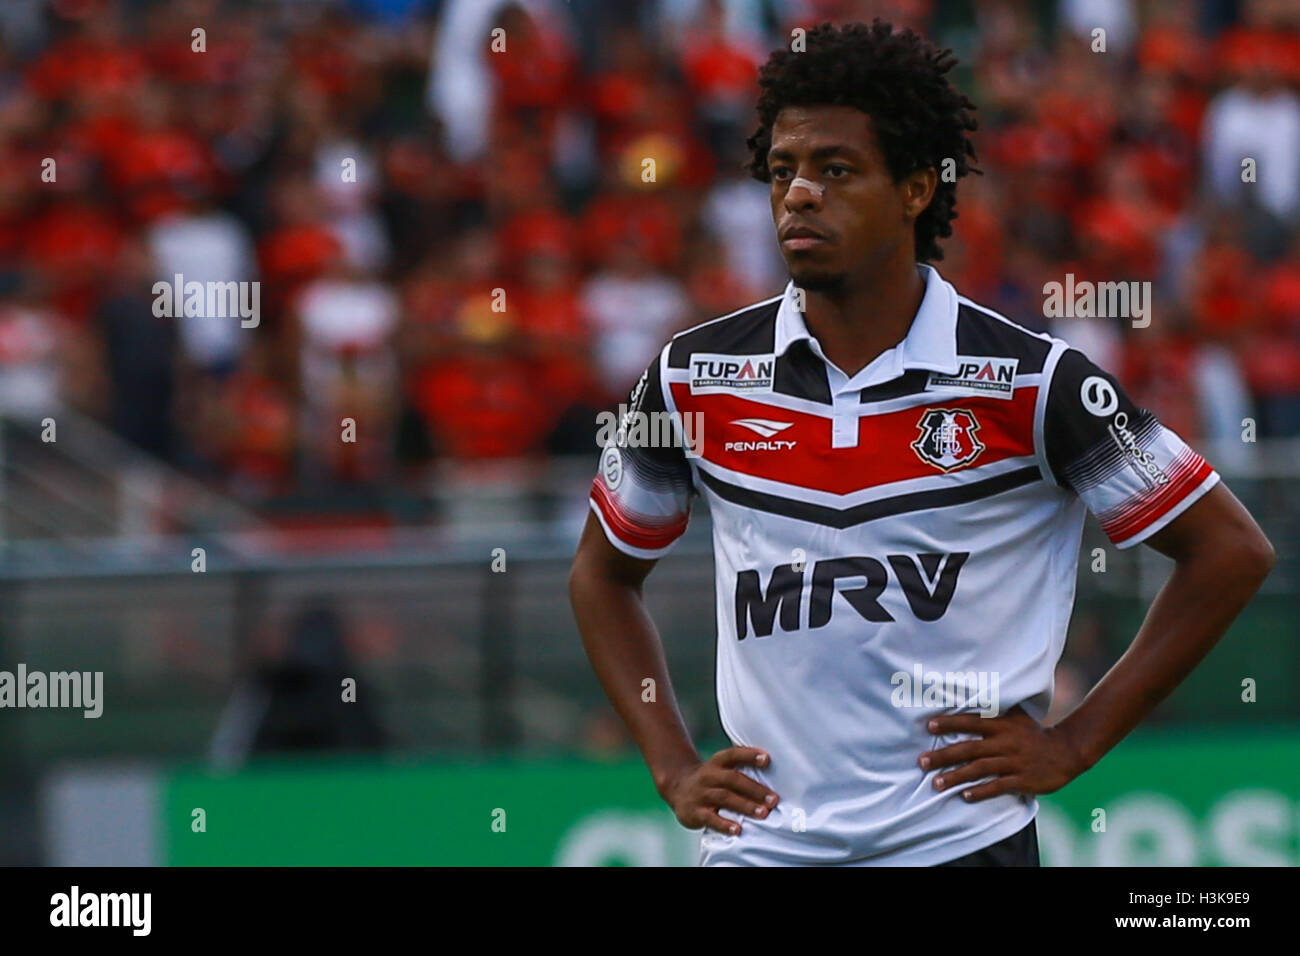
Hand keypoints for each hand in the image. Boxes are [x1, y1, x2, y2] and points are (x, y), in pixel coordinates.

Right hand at [658, 747, 779, 835]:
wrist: (677, 787)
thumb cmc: (711, 779)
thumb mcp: (721, 768)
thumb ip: (742, 768)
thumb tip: (776, 772)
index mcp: (717, 763)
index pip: (733, 755)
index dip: (749, 755)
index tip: (767, 759)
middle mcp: (708, 775)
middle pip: (733, 779)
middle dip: (754, 789)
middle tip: (773, 800)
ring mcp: (700, 794)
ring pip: (724, 797)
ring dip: (745, 806)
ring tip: (763, 814)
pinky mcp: (694, 812)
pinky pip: (710, 818)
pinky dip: (724, 824)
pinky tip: (738, 830)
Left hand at [918, 705, 1088, 802]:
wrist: (1067, 751)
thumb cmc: (1034, 732)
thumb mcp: (1017, 716)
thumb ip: (996, 708)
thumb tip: (972, 691)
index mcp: (1002, 725)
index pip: (971, 722)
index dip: (950, 723)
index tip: (929, 726)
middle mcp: (1005, 743)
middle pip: (969, 748)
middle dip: (944, 755)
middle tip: (921, 761)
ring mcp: (1014, 762)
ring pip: (980, 769)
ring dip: (956, 777)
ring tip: (937, 783)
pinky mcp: (1023, 780)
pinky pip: (999, 786)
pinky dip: (981, 791)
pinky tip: (965, 796)